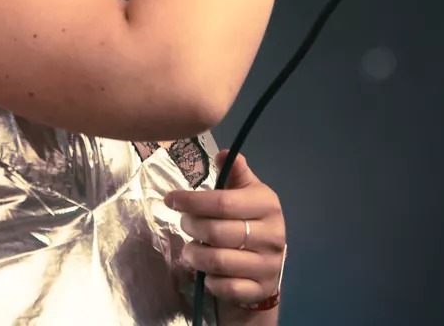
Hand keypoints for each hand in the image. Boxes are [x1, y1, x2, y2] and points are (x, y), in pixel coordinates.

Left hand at [166, 150, 286, 308]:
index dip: (192, 201)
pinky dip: (209, 280)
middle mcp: (273, 235)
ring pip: (218, 262)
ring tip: (189, 249)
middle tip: (184, 224)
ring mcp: (268, 265)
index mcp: (267, 205)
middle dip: (191, 227)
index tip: (170, 199)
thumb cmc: (250, 221)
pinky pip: (226, 287)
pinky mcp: (260, 290)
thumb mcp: (246, 193)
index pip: (223, 203)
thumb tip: (223, 154)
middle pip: (217, 232)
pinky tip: (206, 272)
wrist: (268, 265)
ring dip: (194, 255)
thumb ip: (235, 172)